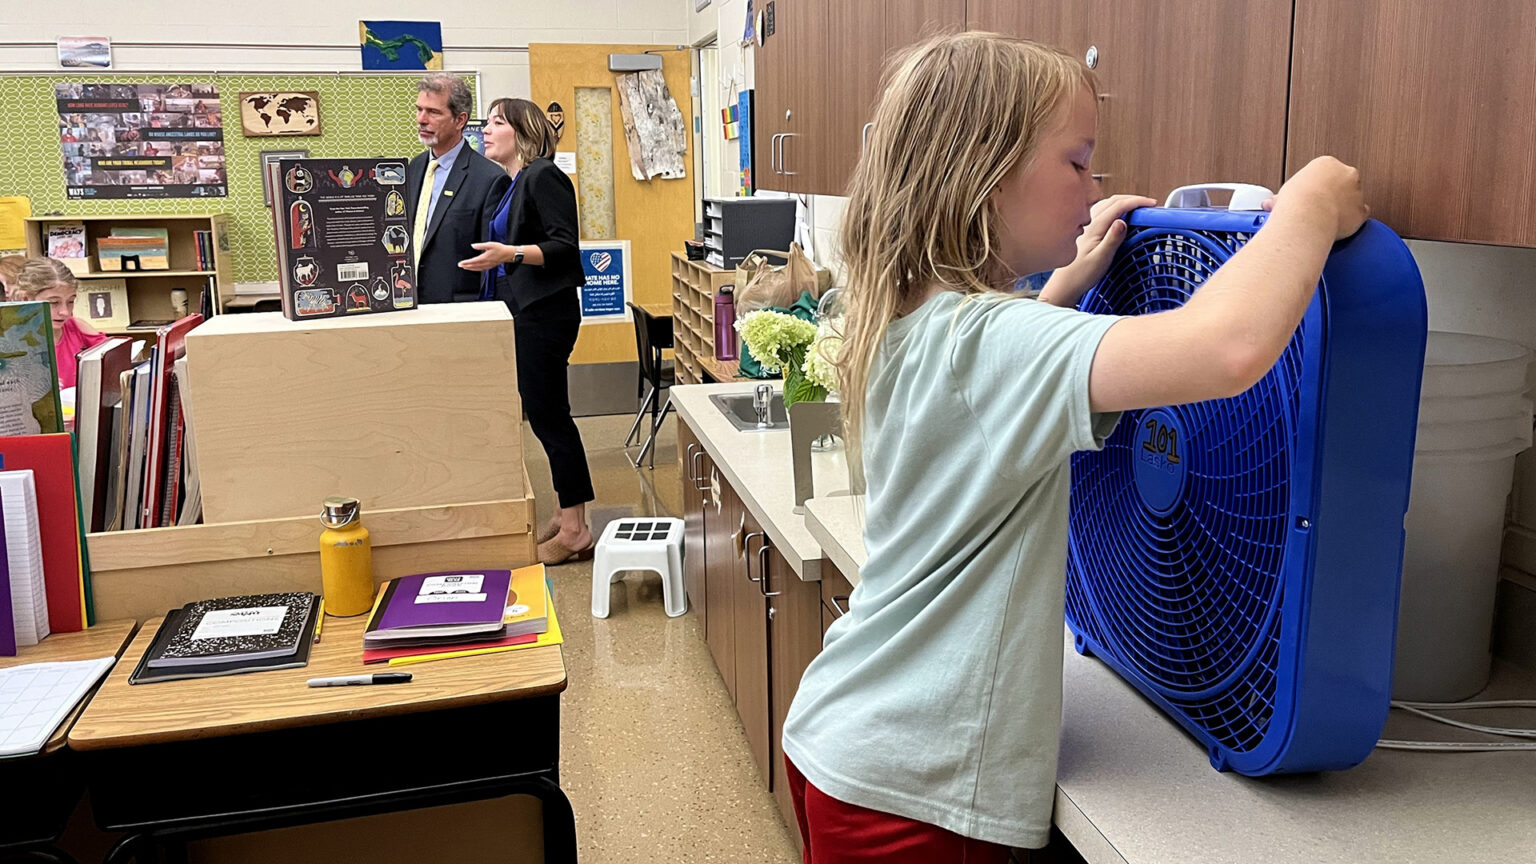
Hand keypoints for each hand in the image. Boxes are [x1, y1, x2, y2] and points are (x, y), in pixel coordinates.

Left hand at [458, 242, 516, 271]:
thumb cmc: (500, 248)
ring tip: (465, 267)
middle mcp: (486, 263)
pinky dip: (476, 269)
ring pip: (477, 268)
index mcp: (485, 257)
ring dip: (470, 268)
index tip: (461, 263)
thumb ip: (480, 245)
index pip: (473, 261)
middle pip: (474, 266)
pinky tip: (474, 268)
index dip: (466, 262)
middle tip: (460, 266)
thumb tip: (473, 245)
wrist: (508, 254)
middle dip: (466, 266)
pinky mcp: (490, 266)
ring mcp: (488, 265)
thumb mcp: (490, 244)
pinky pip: (481, 269)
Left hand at [1038, 194, 1156, 306]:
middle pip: (1113, 201)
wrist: (1063, 285)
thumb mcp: (1101, 259)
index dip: (1137, 202)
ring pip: (1106, 204)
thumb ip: (1112, 239)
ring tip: (1137, 208)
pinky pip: (1101, 211)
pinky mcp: (1084, 230)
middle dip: (1133, 199)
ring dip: (1123, 202)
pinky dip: (1114, 208)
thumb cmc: (1080, 275)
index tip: (1152, 204)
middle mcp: (1088, 222)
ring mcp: (1085, 225)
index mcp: (1094, 227)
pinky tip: (1118, 215)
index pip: (1118, 205)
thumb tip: (1122, 221)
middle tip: (1148, 204)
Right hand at [1271, 156, 1368, 239]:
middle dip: (1333, 194)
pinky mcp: (1361, 210)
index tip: (1310, 196)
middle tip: (1318, 207)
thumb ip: (1282, 197)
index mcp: (1326, 164)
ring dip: (1343, 207)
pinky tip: (1340, 225)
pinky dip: (1352, 220)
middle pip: (1342, 183)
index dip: (1317, 187)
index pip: (1326, 173)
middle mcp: (1345, 174)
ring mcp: (1356, 192)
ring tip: (1326, 219)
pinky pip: (1360, 214)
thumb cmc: (1295, 202)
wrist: (1308, 216)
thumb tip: (1272, 204)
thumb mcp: (1283, 193)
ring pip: (1352, 199)